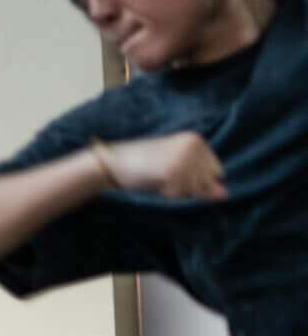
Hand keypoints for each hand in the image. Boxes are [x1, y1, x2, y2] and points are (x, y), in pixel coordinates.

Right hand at [103, 132, 224, 200]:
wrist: (111, 162)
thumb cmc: (142, 163)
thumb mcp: (176, 166)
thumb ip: (202, 179)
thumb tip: (225, 195)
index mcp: (197, 140)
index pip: (216, 171)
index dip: (195, 177)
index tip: (173, 168)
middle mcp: (194, 146)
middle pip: (208, 182)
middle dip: (189, 186)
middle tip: (165, 174)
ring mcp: (184, 159)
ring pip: (195, 191)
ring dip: (177, 191)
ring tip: (159, 177)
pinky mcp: (173, 172)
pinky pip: (180, 196)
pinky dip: (167, 195)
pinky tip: (154, 182)